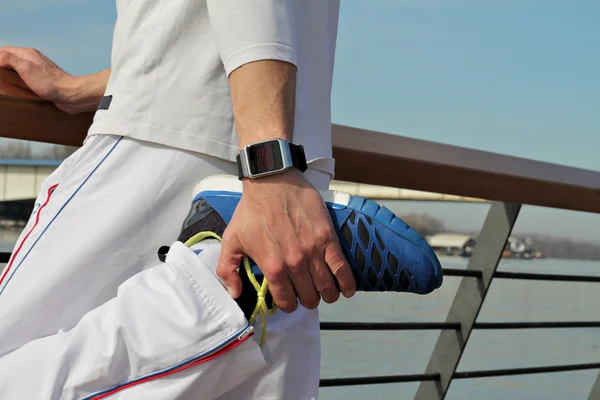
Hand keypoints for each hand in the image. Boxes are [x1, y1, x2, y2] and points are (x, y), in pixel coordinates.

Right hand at [0, 46, 106, 113]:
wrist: (71, 95)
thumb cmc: (49, 82)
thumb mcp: (26, 68)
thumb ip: (9, 59)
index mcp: (27, 54)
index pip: (5, 51)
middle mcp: (32, 60)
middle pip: (11, 60)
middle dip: (2, 66)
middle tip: (0, 78)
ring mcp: (38, 71)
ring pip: (18, 70)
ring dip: (9, 75)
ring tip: (4, 84)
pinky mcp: (42, 82)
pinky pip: (26, 80)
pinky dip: (18, 83)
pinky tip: (16, 90)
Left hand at [217, 168, 355, 312]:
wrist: (272, 182)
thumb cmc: (252, 210)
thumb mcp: (231, 240)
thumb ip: (228, 270)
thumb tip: (235, 293)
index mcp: (272, 267)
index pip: (286, 301)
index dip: (289, 304)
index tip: (290, 300)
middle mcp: (294, 263)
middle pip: (310, 297)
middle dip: (309, 300)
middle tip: (308, 294)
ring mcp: (313, 252)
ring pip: (328, 287)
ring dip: (328, 295)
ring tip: (327, 292)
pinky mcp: (328, 239)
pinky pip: (342, 268)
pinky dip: (347, 283)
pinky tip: (347, 289)